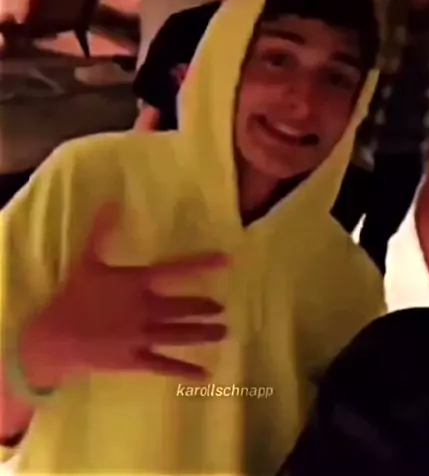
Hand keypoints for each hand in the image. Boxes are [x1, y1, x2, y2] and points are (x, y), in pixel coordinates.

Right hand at [19, 205, 227, 387]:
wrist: (54, 338)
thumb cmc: (73, 297)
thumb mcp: (88, 261)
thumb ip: (103, 233)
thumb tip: (111, 201)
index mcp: (137, 283)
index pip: (176, 270)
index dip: (202, 265)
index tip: (226, 261)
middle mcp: (146, 309)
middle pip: (183, 307)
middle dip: (204, 308)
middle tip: (222, 309)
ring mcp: (143, 337)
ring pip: (180, 335)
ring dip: (203, 334)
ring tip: (223, 332)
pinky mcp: (136, 360)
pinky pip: (165, 365)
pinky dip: (186, 370)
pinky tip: (205, 375)